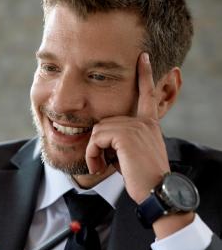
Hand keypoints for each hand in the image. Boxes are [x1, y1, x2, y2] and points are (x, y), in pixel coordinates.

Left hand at [85, 53, 170, 203]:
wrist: (156, 192)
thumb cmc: (141, 179)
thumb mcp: (130, 155)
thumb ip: (119, 141)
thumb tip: (99, 138)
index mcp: (149, 124)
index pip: (147, 94)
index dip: (144, 75)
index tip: (143, 57)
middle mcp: (144, 122)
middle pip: (104, 121)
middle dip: (97, 145)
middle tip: (102, 164)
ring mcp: (136, 127)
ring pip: (98, 130)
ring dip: (93, 152)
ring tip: (102, 167)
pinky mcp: (127, 135)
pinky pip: (96, 138)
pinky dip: (92, 154)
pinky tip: (100, 167)